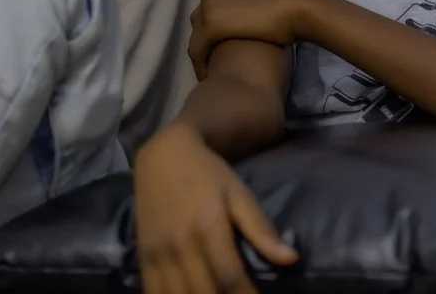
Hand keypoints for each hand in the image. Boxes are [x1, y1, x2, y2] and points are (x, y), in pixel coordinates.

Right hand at [134, 124, 297, 293]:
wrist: (163, 155)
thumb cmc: (207, 174)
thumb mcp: (238, 193)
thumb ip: (261, 229)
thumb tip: (291, 259)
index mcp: (208, 226)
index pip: (230, 278)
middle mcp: (180, 243)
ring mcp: (158, 252)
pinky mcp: (144, 256)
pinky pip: (154, 293)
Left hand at [188, 0, 301, 79]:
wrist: (295, 10)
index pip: (208, 9)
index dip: (216, 27)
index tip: (224, 42)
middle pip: (199, 24)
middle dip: (206, 41)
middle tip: (219, 59)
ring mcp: (209, 10)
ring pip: (196, 39)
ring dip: (202, 55)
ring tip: (214, 72)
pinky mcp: (211, 28)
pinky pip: (198, 51)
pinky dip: (201, 64)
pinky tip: (210, 76)